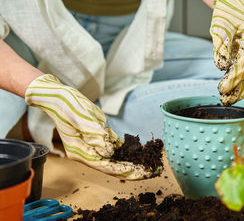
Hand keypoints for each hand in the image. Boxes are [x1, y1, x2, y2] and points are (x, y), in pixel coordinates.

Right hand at [25, 74, 155, 179]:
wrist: (60, 97)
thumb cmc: (67, 106)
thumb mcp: (80, 117)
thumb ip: (94, 134)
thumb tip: (110, 151)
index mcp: (80, 152)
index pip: (106, 166)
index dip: (125, 170)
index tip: (142, 172)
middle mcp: (89, 152)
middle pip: (114, 166)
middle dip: (135, 170)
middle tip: (155, 171)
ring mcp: (95, 146)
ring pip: (118, 158)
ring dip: (135, 161)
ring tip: (154, 164)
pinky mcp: (101, 138)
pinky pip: (118, 147)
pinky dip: (130, 150)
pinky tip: (145, 152)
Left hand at [210, 0, 243, 104]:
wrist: (233, 0)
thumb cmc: (225, 12)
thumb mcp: (218, 27)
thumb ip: (220, 46)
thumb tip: (222, 67)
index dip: (234, 78)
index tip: (222, 89)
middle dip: (240, 88)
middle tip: (227, 101)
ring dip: (243, 86)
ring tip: (231, 99)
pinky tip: (235, 89)